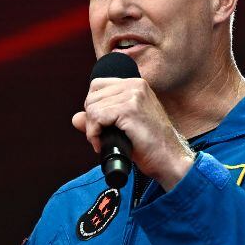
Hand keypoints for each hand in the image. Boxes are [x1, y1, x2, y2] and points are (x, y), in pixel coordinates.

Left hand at [72, 78, 193, 188]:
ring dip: (93, 129)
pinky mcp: (129, 109)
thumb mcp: (123, 127)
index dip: (94, 107)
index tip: (103, 125)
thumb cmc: (149, 145)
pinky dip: (94, 134)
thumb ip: (100, 119)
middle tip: (102, 137)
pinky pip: (97, 117)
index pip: (97, 86)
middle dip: (92, 119)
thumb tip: (76, 118)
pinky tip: (103, 144)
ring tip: (104, 141)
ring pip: (92, 107)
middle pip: (92, 96)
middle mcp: (136, 85)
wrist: (169, 159)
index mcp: (137, 85)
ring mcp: (134, 95)